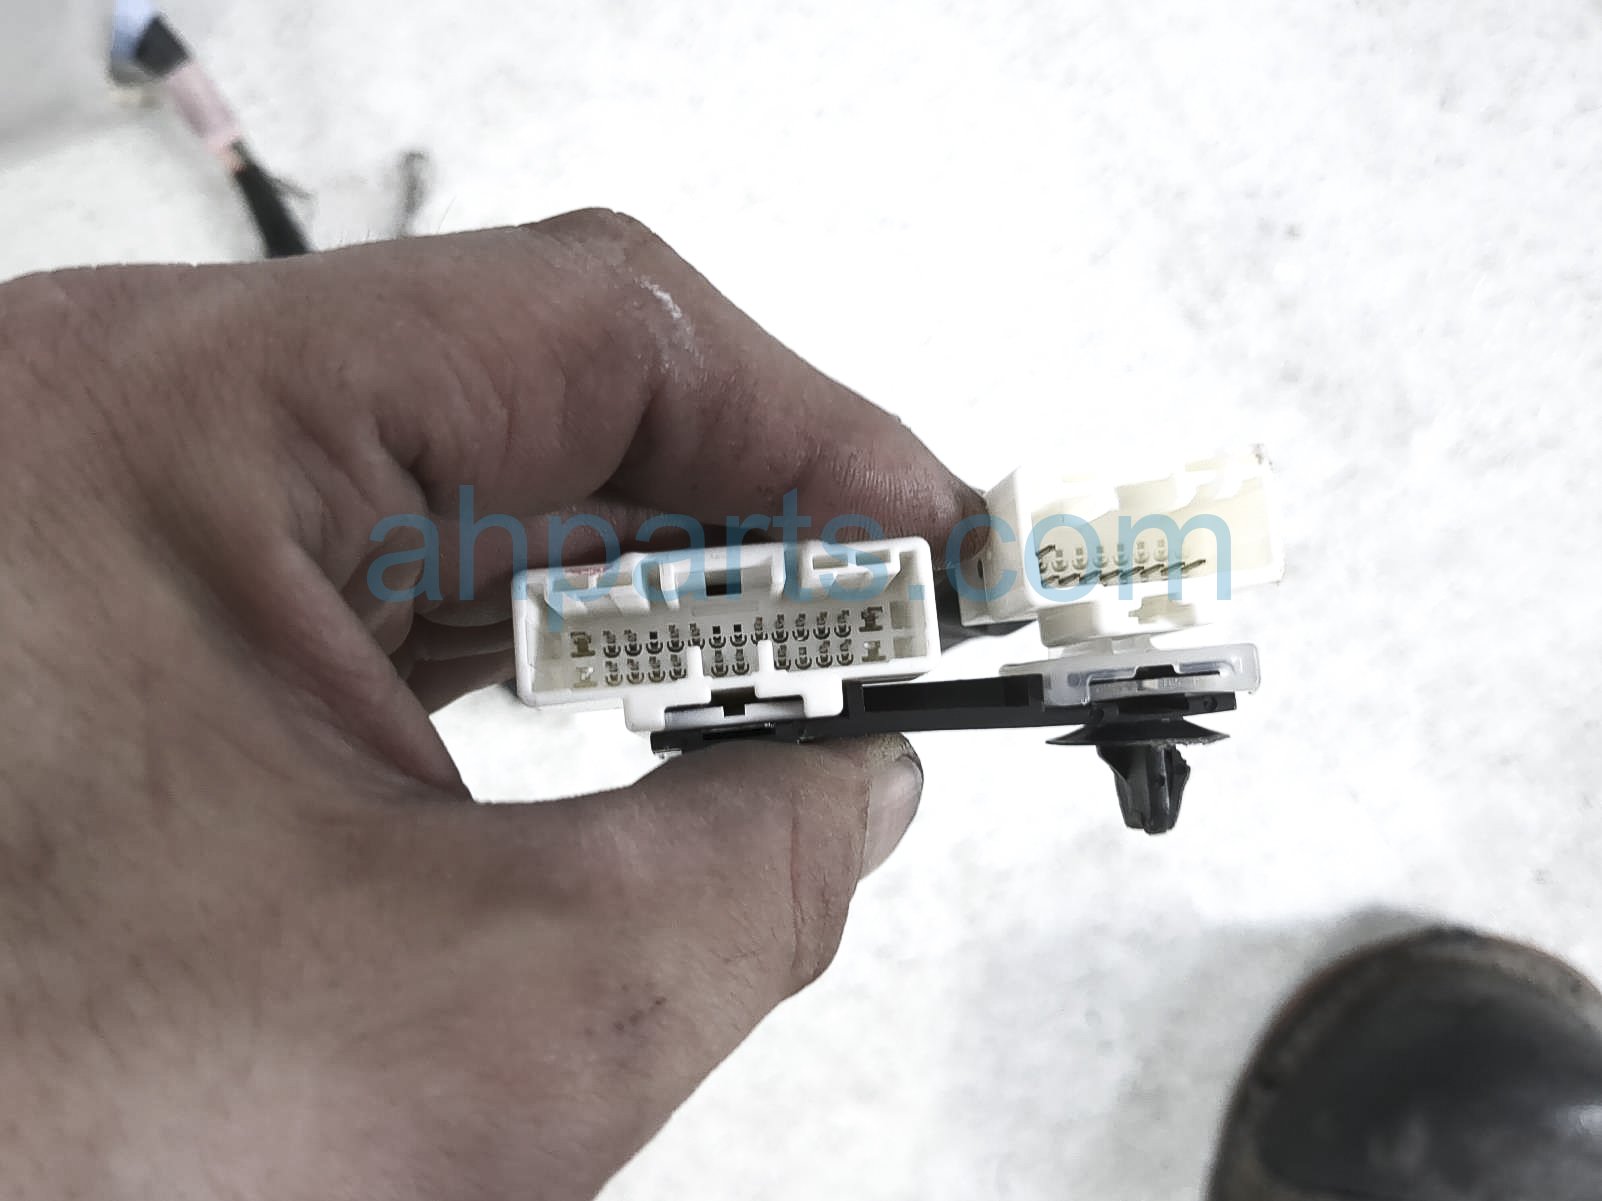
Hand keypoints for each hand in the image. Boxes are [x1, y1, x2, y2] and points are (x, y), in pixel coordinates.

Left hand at [0, 210, 978, 1199]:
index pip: (593, 331)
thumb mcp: (485, 1015)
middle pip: (532, 408)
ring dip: (642, 601)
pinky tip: (622, 726)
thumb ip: (743, 881)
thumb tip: (856, 794)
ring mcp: (110, 542)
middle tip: (888, 626)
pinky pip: (381, 596)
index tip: (926, 536)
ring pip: (460, 506)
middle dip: (745, 530)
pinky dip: (528, 659)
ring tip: (785, 686)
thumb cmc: (28, 1134)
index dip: (809, 429)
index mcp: (171, 430)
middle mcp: (119, 445)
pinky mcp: (123, 646)